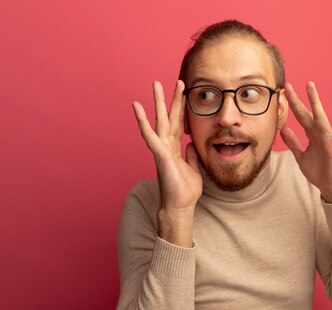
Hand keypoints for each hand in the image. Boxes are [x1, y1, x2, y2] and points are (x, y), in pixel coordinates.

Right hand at [132, 80, 202, 245]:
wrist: (179, 207)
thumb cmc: (184, 191)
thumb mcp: (194, 169)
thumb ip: (192, 155)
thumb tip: (192, 144)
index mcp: (175, 148)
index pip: (179, 122)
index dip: (182, 107)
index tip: (186, 92)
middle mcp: (167, 145)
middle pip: (169, 116)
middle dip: (172, 98)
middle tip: (175, 80)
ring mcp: (162, 149)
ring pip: (159, 120)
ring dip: (157, 102)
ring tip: (155, 84)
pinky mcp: (159, 155)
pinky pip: (149, 135)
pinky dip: (143, 121)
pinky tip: (137, 107)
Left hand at [281, 82, 331, 202]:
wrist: (329, 187)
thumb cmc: (318, 172)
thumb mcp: (300, 156)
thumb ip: (293, 142)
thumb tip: (283, 129)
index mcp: (312, 135)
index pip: (300, 116)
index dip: (292, 105)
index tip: (283, 92)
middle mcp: (320, 133)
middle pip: (308, 113)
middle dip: (299, 100)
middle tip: (289, 86)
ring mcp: (329, 139)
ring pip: (322, 117)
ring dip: (315, 103)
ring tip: (310, 88)